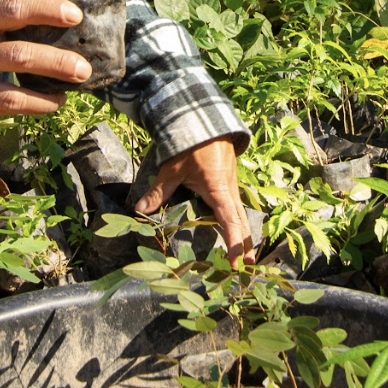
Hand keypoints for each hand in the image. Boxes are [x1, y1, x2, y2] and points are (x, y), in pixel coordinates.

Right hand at [0, 0, 91, 121]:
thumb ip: (4, 23)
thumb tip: (58, 23)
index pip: (13, 10)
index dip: (45, 10)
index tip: (74, 14)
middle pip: (18, 55)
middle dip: (55, 61)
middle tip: (84, 66)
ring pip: (13, 90)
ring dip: (49, 90)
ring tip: (77, 84)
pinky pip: (9, 107)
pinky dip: (37, 106)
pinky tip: (55, 102)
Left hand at [134, 138, 249, 259]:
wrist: (203, 120)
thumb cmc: (189, 145)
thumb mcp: (172, 170)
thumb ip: (159, 192)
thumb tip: (140, 210)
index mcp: (219, 190)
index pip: (230, 222)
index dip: (233, 243)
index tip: (236, 263)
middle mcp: (229, 190)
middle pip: (241, 222)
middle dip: (244, 245)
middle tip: (246, 267)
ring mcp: (231, 185)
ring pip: (240, 214)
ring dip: (242, 234)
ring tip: (245, 255)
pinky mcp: (228, 182)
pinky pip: (236, 206)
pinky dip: (237, 222)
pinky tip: (234, 231)